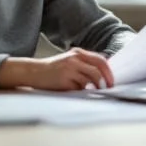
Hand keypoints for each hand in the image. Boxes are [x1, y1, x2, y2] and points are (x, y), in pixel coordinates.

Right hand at [0, 48, 114, 90]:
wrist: (34, 72)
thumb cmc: (53, 69)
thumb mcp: (69, 61)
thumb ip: (84, 64)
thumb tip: (103, 75)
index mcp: (78, 53)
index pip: (100, 60)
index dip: (108, 71)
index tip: (111, 81)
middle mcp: (74, 59)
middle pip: (98, 69)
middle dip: (106, 80)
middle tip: (108, 88)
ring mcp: (69, 69)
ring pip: (90, 79)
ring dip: (95, 87)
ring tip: (94, 92)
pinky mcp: (64, 80)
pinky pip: (79, 88)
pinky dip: (82, 91)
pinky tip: (78, 92)